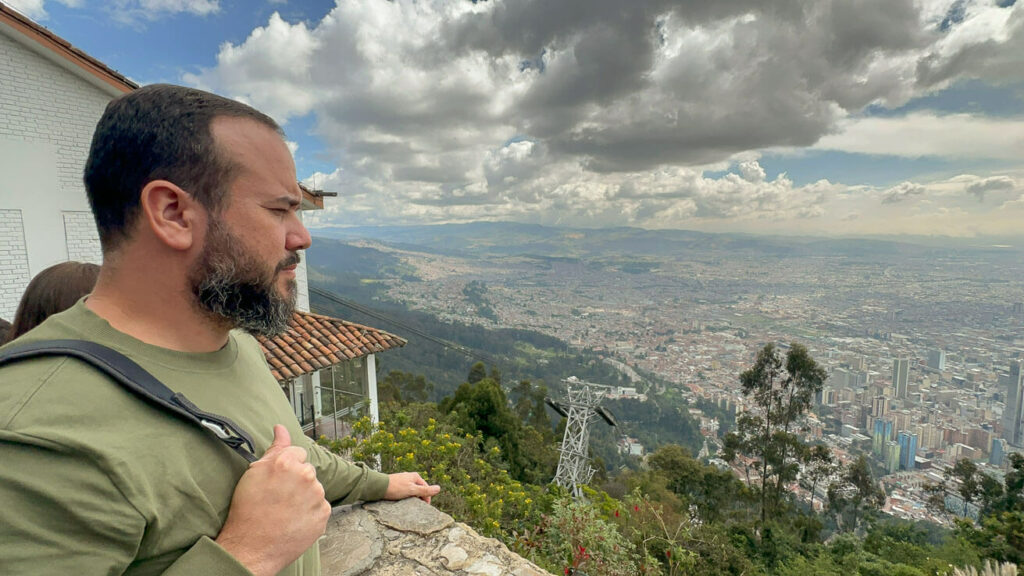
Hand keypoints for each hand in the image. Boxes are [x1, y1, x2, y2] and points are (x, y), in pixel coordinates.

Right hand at [215, 425, 330, 575]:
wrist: (251, 547)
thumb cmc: (247, 510)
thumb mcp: (254, 473)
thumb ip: (274, 447)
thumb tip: (281, 428)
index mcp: (287, 462)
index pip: (298, 452)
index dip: (286, 466)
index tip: (278, 479)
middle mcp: (305, 475)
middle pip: (307, 470)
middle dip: (297, 480)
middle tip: (279, 497)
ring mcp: (317, 496)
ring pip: (315, 488)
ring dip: (305, 496)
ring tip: (285, 511)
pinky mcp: (323, 514)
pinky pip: (320, 506)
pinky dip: (310, 512)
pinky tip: (294, 520)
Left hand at [384, 472, 440, 503]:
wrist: (378, 487)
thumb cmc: (396, 487)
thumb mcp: (412, 490)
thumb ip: (425, 490)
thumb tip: (439, 488)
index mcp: (415, 476)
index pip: (426, 488)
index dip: (427, 498)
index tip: (425, 508)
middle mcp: (409, 477)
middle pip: (419, 489)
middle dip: (419, 498)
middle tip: (417, 508)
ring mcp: (403, 481)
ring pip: (412, 491)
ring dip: (412, 498)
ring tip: (409, 506)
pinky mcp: (396, 485)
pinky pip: (404, 492)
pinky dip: (405, 497)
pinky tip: (402, 502)